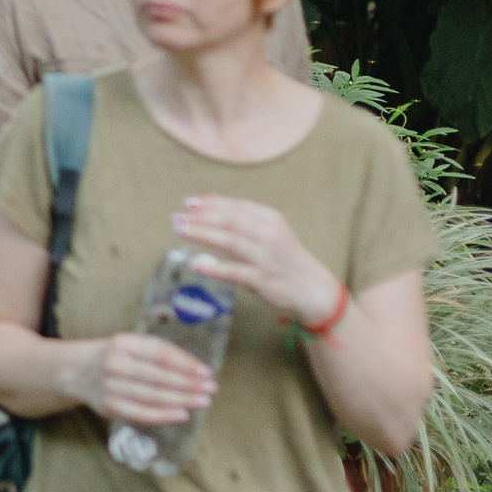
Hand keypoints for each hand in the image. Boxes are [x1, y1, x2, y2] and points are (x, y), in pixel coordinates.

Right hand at [76, 332, 216, 427]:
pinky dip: (163, 415)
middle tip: (210, 389)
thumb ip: (156, 353)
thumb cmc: (113, 356)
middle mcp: (115, 363)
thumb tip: (194, 370)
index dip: (186, 363)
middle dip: (189, 384)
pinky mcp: (110, 406)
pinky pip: (141, 413)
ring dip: (182, 400)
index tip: (206, 372)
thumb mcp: (129, 344)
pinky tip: (182, 415)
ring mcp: (111, 387)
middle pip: (159, 376)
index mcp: (122, 342)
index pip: (160, 353)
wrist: (75, 371)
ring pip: (153, 396)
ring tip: (203, 401)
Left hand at [173, 195, 342, 322]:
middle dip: (202, 217)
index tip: (188, 202)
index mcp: (271, 220)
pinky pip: (237, 272)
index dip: (211, 203)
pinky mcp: (264, 280)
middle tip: (177, 217)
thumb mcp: (270, 233)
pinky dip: (216, 267)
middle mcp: (270, 235)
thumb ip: (243, 222)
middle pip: (231, 221)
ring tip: (181, 230)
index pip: (236, 207)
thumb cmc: (283, 258)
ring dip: (204, 234)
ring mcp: (267, 258)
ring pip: (232, 242)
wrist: (314, 289)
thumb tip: (205, 210)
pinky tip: (197, 263)